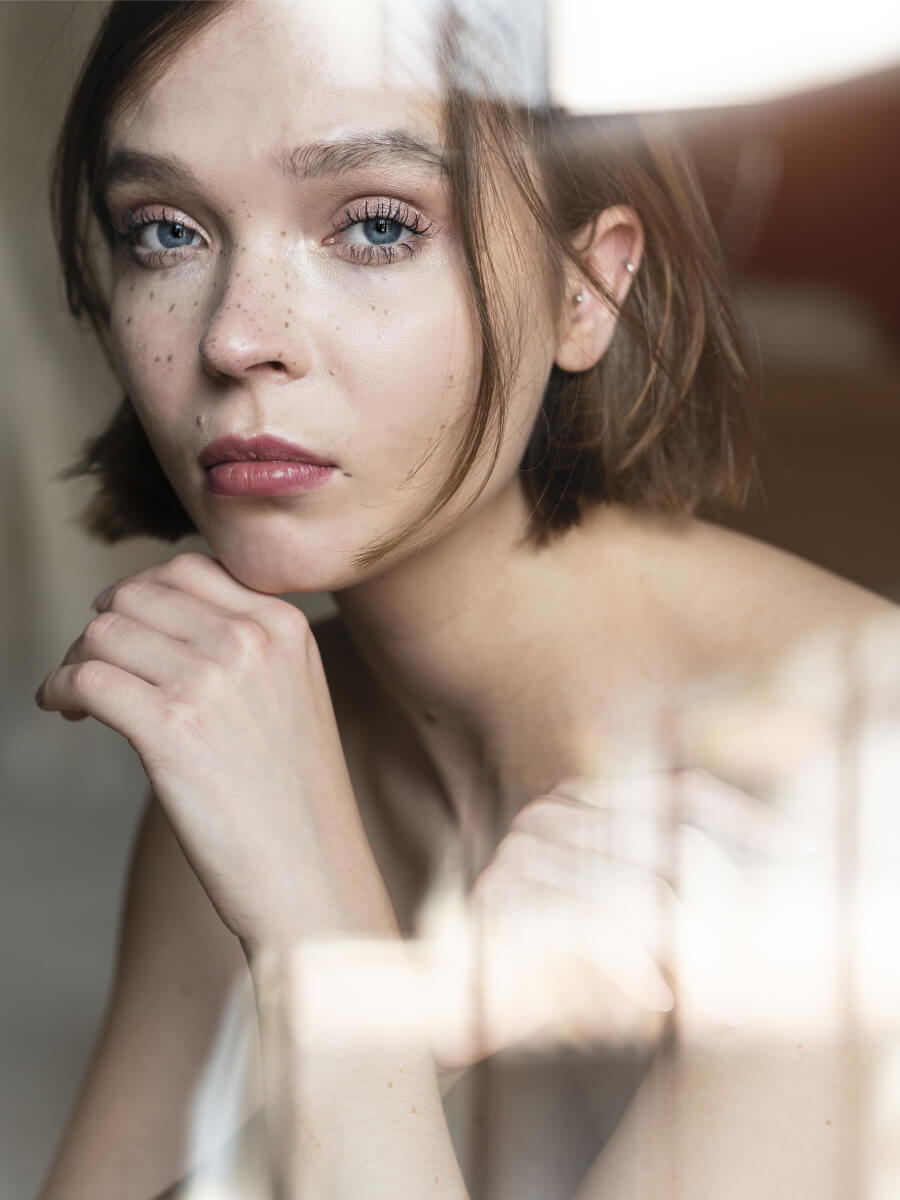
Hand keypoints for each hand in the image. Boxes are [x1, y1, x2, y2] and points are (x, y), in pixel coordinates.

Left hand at [35, 552, 392, 946]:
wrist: (314, 874)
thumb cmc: (296, 800)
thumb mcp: (294, 694)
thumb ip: (245, 645)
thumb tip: (156, 616)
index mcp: (284, 625)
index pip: (188, 569)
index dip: (142, 594)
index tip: (126, 627)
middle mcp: (250, 640)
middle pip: (137, 595)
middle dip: (103, 626)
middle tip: (93, 665)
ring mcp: (212, 681)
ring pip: (104, 633)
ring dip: (76, 659)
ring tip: (77, 696)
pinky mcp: (171, 729)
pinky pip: (87, 679)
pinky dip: (60, 689)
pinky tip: (66, 710)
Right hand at [420, 770, 812, 1072]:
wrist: (466, 1001)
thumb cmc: (560, 957)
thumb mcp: (627, 912)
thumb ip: (674, 881)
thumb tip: (784, 855)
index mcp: (585, 800)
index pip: (682, 794)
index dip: (746, 820)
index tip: (802, 852)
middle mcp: (552, 813)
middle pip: (665, 842)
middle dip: (719, 900)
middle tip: (751, 949)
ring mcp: (522, 852)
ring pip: (631, 888)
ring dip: (677, 945)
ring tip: (710, 992)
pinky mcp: (498, 900)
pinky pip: (587, 926)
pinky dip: (627, 963)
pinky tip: (657, 994)